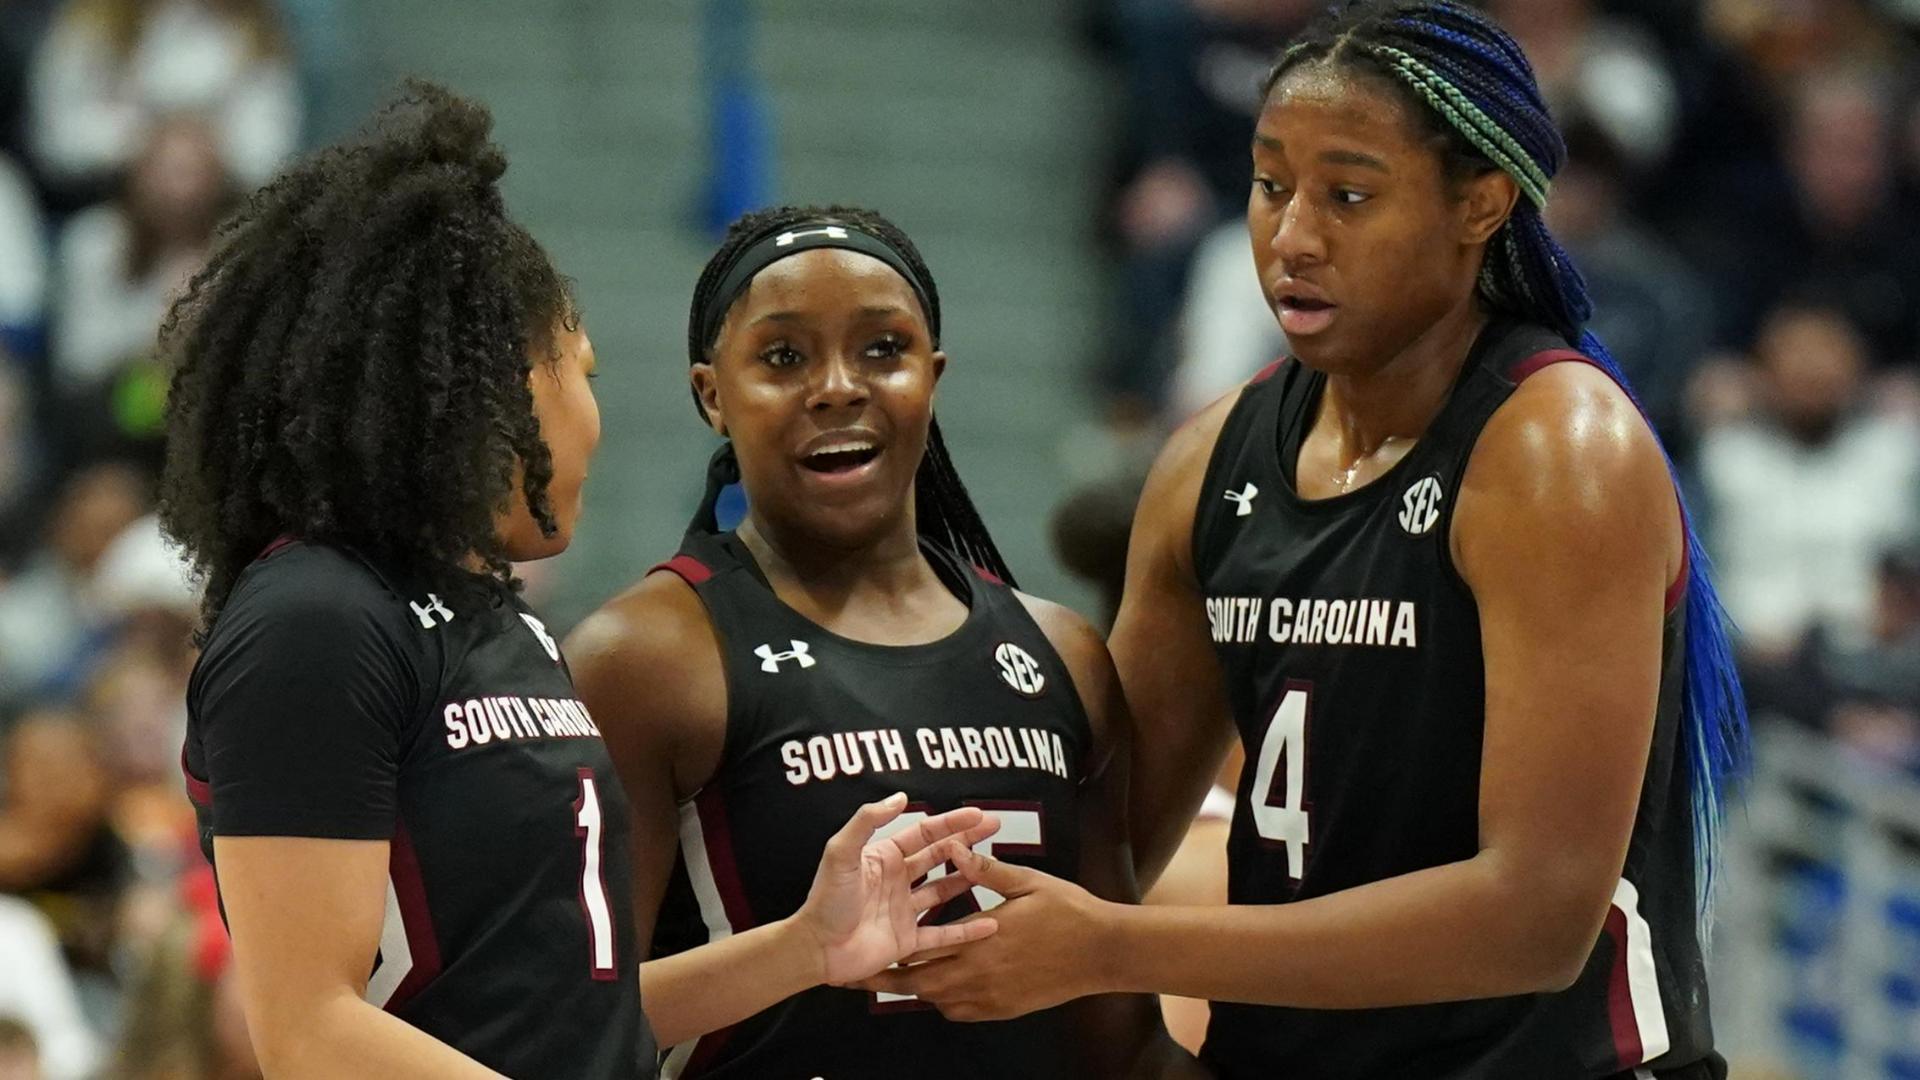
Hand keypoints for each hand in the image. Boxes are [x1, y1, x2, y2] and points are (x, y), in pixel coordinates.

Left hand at [795, 793, 1002, 985]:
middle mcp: (897, 880)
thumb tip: (900, 796)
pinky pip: (942, 933)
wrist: (816, 948)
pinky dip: (967, 930)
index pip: (924, 834)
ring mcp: (904, 910)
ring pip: (944, 890)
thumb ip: (867, 821)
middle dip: (966, 841)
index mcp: (884, 857)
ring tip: (993, 868)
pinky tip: (990, 925)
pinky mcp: (908, 939)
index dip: (951, 822)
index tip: (978, 813)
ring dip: (967, 878)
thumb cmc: (825, 899)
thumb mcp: (841, 852)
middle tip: (994, 827)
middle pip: (939, 856)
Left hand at [851, 841, 1116, 1019]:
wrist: (1103, 952)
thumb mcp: (1027, 882)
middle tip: (863, 977)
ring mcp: (992, 997)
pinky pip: (962, 1013)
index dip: (892, 950)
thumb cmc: (1068, 911)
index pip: (922, 948)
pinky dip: (946, 1002)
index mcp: (979, 938)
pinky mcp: (1005, 1009)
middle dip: (891, 979)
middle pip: (921, 984)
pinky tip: (944, 988)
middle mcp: (979, 974)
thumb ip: (985, 869)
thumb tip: (951, 846)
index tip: (868, 948)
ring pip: (939, 1000)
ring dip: (920, 990)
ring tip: (899, 979)